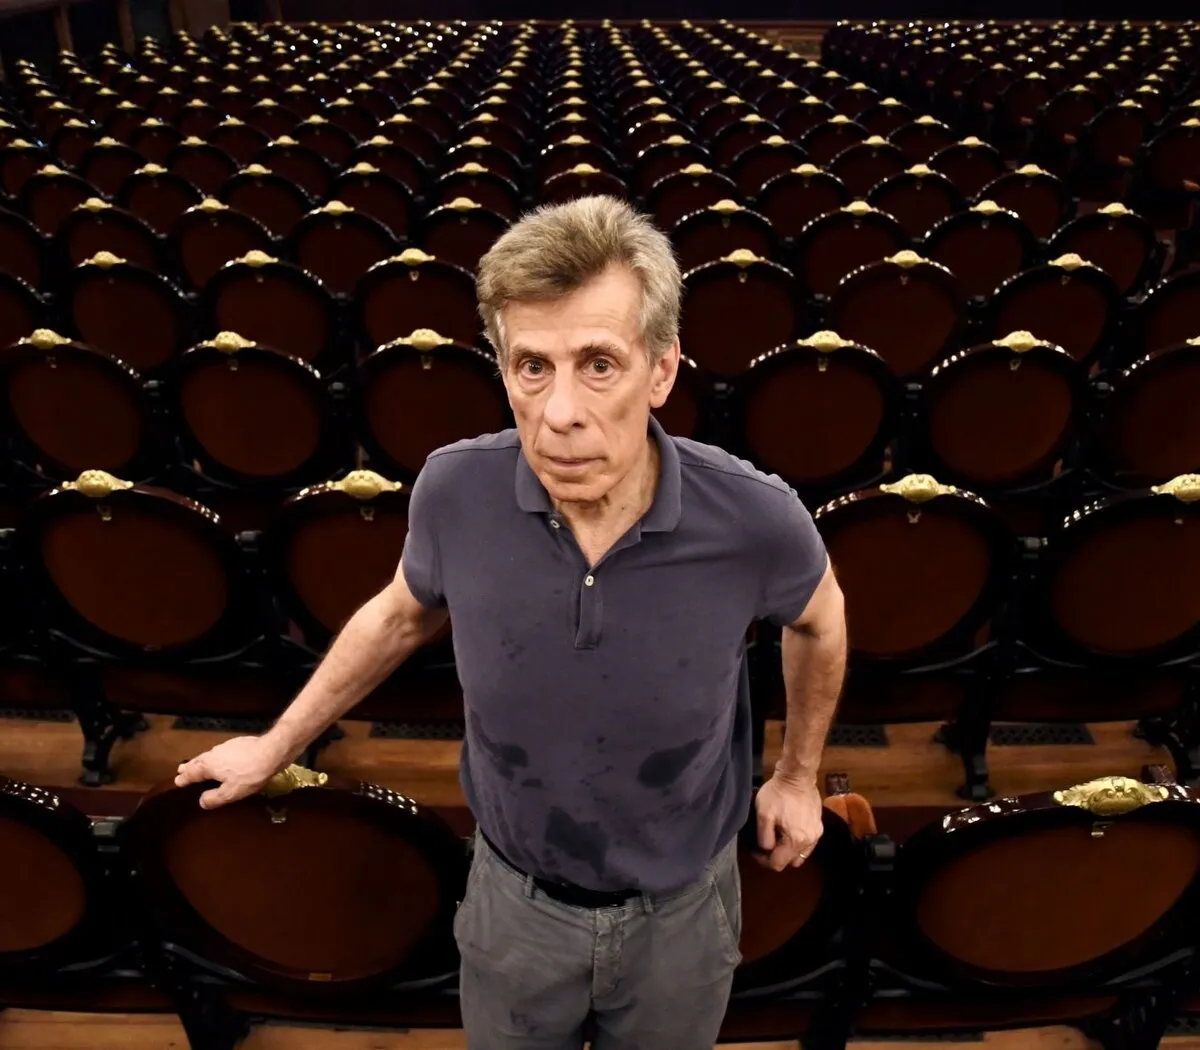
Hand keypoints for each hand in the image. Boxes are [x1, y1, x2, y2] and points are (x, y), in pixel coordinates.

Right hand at [174, 736, 289, 809]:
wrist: (272, 751)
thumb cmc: (250, 774)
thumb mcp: (231, 792)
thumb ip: (214, 798)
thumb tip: (201, 801)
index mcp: (209, 765)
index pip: (191, 773)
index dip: (184, 778)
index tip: (177, 780)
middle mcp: (214, 753)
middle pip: (198, 761)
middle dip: (190, 766)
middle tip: (181, 770)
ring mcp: (226, 747)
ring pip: (209, 755)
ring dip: (202, 761)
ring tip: (199, 765)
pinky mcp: (239, 744)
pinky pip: (222, 753)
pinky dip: (216, 758)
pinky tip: (223, 760)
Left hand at [753, 771, 823, 871]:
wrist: (797, 776)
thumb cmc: (778, 794)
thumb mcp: (763, 815)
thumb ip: (764, 837)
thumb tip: (765, 849)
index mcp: (795, 841)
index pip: (778, 864)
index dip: (763, 860)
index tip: (755, 850)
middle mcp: (810, 841)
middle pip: (791, 861)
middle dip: (777, 857)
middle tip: (766, 844)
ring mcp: (817, 834)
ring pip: (801, 854)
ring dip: (788, 851)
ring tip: (777, 837)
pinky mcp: (819, 825)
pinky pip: (808, 844)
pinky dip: (797, 842)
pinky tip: (788, 830)